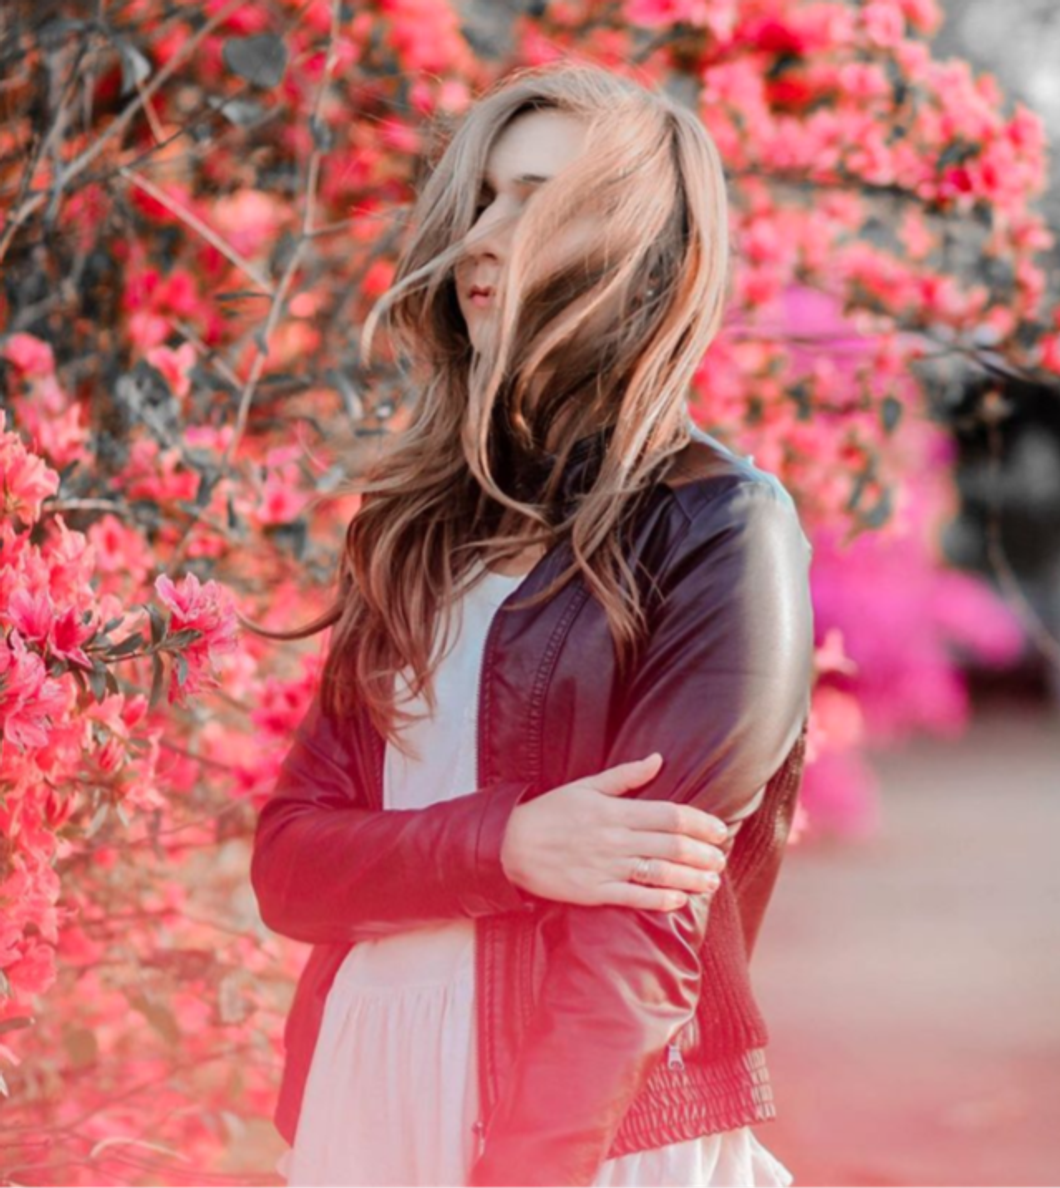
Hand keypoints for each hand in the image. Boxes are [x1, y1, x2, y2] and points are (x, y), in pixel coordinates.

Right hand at [499, 753, 728, 910]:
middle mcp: (615, 839)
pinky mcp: (594, 891)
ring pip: (659, 873)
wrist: (511, 845)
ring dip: (690, 877)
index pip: (669, 815)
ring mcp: (605, 867)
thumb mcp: (586, 786)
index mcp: (615, 811)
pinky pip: (634, 898)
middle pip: (670, 846)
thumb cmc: (550, 812)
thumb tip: (658, 759)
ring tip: (711, 881)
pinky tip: (680, 900)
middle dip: (702, 853)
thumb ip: (625, 776)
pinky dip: (660, 899)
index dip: (700, 823)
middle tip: (722, 859)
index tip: (719, 830)